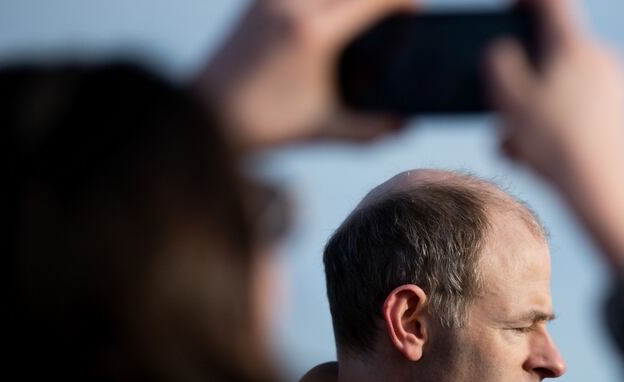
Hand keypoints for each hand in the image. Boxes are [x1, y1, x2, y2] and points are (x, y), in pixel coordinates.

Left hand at [197, 0, 415, 148]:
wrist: (206, 117)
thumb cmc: (264, 124)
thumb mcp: (324, 127)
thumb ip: (370, 128)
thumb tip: (403, 125)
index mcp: (313, 34)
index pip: (371, 0)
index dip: (401, 1)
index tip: (417, 9)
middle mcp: (291, 6)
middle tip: (393, 9)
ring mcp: (269, 0)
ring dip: (347, 0)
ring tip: (362, 13)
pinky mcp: (254, 2)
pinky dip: (321, 3)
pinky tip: (328, 15)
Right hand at [487, 0, 623, 266]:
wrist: (603, 192)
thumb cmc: (554, 144)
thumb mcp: (508, 100)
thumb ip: (498, 64)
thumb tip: (501, 52)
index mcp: (572, 45)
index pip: (549, 2)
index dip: (525, 0)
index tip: (510, 7)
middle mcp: (601, 58)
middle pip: (553, 54)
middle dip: (522, 78)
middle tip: (500, 103)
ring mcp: (616, 86)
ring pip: (562, 87)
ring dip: (533, 109)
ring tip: (512, 145)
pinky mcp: (621, 114)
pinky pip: (579, 110)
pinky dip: (555, 125)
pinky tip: (535, 158)